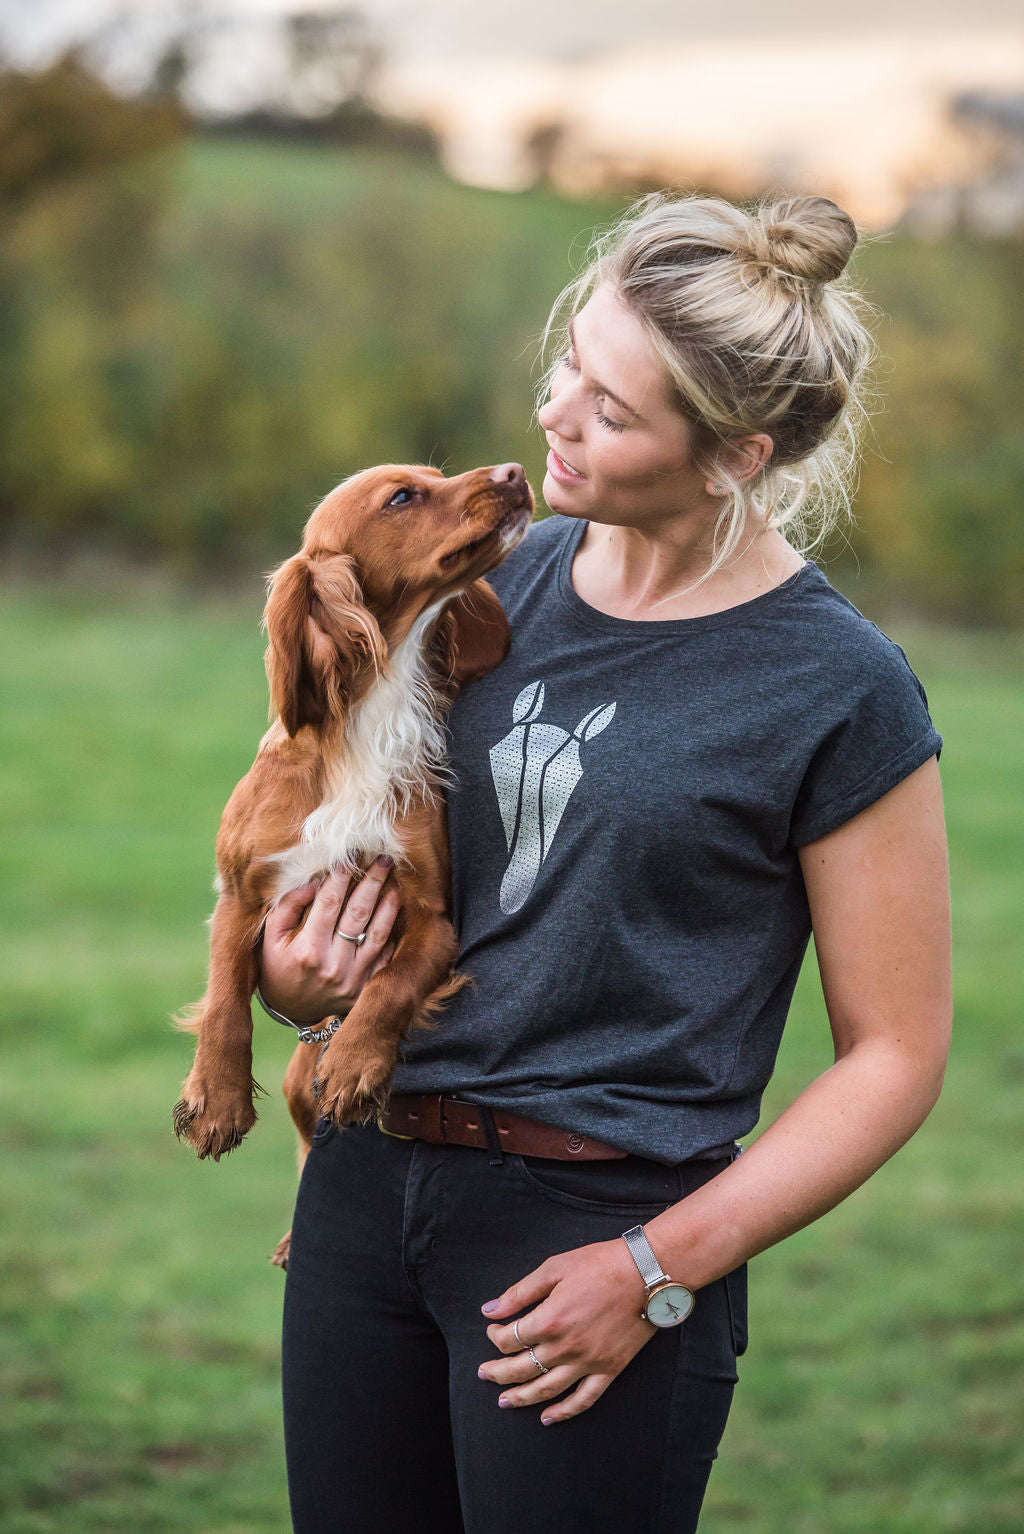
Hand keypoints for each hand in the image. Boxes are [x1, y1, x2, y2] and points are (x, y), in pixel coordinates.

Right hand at [258, 858, 399, 1024]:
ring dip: (389, 903)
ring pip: (378, 933)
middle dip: (372, 882)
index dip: (342, 875)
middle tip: (383, 859)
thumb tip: (313, 881)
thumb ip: (288, 906)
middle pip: (358, 913)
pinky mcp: (366, 986)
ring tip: (395, 880)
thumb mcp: (271, 937)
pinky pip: (385, 954)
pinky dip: (392, 930)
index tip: (352, 854)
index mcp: (308, 951)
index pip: (329, 903)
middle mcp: (334, 965)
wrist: (291, 1010)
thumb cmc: (278, 967)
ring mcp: (353, 978)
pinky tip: (395, 909)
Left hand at [478, 1237, 654, 1425]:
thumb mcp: (554, 1268)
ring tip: (504, 1401)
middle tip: (483, 1374)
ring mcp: (588, 1362)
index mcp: (549, 1320)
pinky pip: (584, 1399)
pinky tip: (547, 1417)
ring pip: (547, 1389)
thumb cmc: (599, 1264)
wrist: (647, 1273)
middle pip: (521, 1369)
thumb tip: (489, 1310)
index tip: (493, 1329)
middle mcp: (565, 1347)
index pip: (510, 1339)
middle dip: (497, 1372)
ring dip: (521, 1397)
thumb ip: (520, 1292)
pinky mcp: (609, 1370)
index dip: (495, 1336)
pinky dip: (564, 1412)